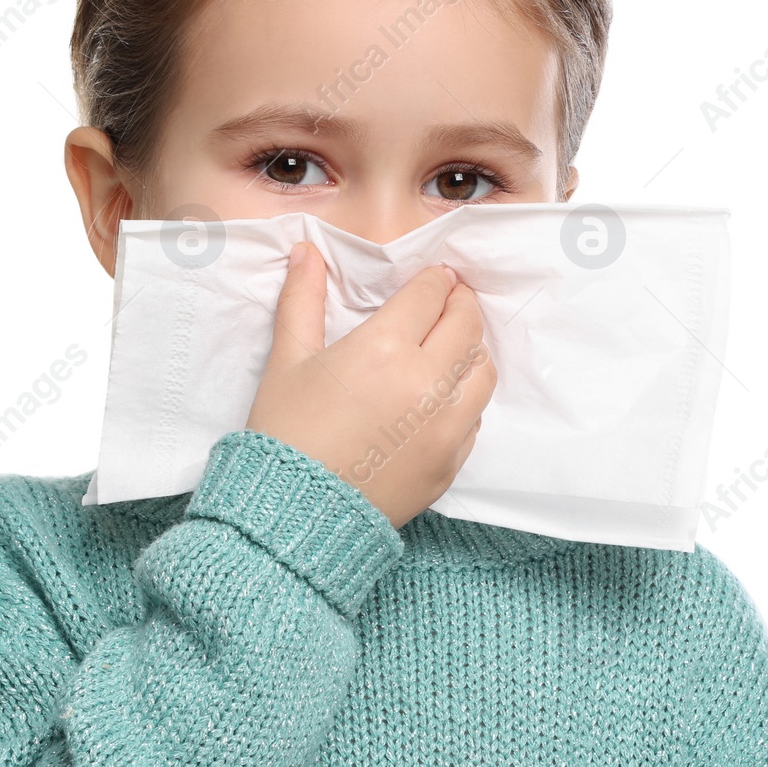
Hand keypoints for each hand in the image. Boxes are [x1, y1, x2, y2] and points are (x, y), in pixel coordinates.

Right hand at [245, 240, 496, 528]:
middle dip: (459, 305)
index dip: (435, 280)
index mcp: (386, 348)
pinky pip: (475, 416)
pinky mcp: (451, 462)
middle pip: (466, 326)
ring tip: (450, 345)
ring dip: (470, 350)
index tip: (434, 277)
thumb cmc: (285, 433)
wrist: (294, 514)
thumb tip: (307, 251)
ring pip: (482, 370)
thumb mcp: (287, 360)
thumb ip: (303, 299)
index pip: (431, 295)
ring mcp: (446, 427)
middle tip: (449, 299)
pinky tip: (442, 395)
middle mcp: (427, 384)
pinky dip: (465, 397)